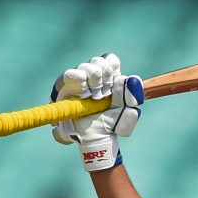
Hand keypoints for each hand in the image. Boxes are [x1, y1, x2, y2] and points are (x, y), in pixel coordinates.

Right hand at [51, 54, 143, 171]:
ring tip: (94, 96)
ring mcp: (80, 81)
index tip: (114, 81)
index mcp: (110, 79)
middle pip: (98, 61)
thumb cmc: (111, 124)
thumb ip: (131, 96)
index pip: (110, 60)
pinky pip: (70, 75)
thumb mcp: (126, 111)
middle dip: (104, 76)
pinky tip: (84, 92)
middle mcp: (94, 77)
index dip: (112, 66)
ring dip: (93, 80)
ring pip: (86, 66)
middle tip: (104, 93)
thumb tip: (130, 79)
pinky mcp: (66, 88)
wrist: (95, 137)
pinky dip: (79, 80)